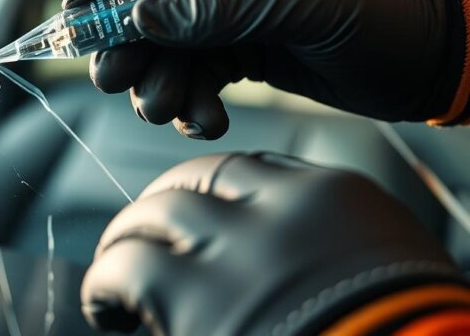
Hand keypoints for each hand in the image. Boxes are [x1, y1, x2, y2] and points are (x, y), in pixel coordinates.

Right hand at [64, 0, 456, 138]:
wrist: (433, 62)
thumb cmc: (387, 15)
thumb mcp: (309, 7)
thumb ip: (226, 10)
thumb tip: (142, 17)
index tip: (74, 16)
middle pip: (151, 1)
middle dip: (131, 45)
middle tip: (114, 80)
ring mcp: (233, 7)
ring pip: (168, 46)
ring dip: (162, 82)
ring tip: (169, 111)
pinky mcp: (241, 47)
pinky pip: (196, 73)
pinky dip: (194, 101)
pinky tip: (209, 121)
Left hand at [80, 152, 462, 335]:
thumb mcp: (379, 273)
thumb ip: (327, 247)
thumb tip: (280, 261)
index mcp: (336, 198)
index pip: (251, 171)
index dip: (213, 193)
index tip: (197, 215)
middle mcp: (281, 208)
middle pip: (195, 181)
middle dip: (161, 205)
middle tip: (141, 234)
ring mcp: (236, 247)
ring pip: (152, 214)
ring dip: (125, 240)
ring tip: (114, 269)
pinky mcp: (193, 294)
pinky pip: (120, 267)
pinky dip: (101, 286)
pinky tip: (105, 310)